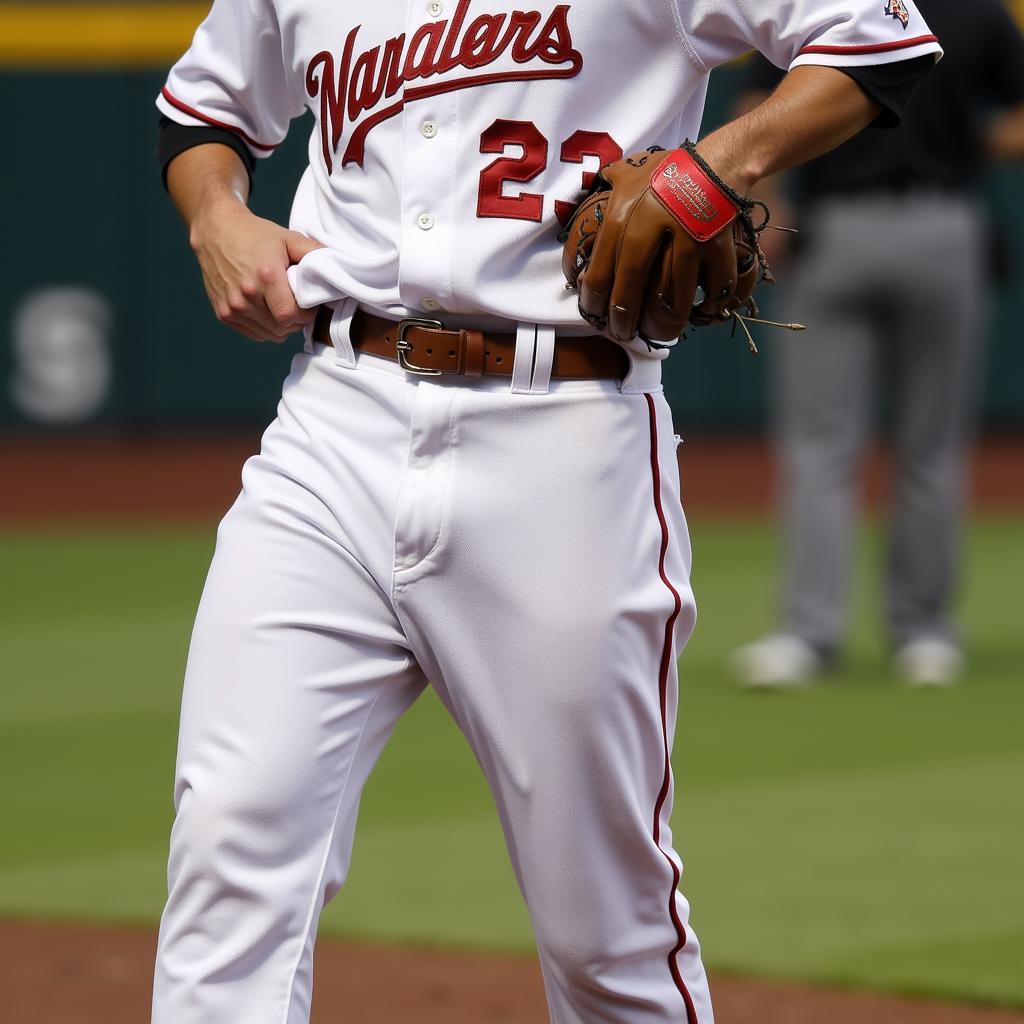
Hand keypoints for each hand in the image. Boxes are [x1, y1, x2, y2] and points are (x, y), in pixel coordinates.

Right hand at [189, 198, 322, 342]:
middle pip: (282, 328)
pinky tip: (268, 310)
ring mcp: (232, 307)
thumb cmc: (256, 235)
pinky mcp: (223, 313)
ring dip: (282, 326)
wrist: (216, 230)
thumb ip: (314, 253)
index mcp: (265, 277)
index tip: (308, 304)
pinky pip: (255, 334)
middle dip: (296, 321)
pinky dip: (266, 328)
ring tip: (283, 306)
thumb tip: (338, 267)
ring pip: (270, 335)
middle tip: (298, 306)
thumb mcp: (288, 238)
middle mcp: (245, 295)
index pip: (291, 316)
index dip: (305, 315)